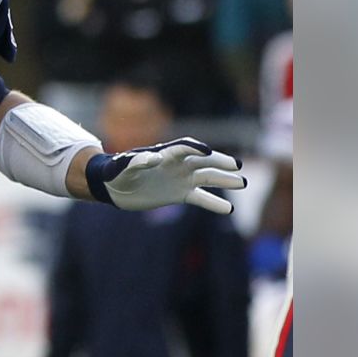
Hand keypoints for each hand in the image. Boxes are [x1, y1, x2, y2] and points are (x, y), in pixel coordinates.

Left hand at [84, 137, 245, 213]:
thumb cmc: (116, 172)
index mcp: (164, 153)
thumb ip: (138, 162)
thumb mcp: (123, 167)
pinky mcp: (180, 194)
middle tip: (238, 166)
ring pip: (207, 178)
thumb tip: (156, 158)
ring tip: (243, 183)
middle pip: (203, 161)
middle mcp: (177, 164)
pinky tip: (228, 209)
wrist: (114, 188)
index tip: (207, 152)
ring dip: (224, 180)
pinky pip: (200, 198)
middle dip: (220, 162)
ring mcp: (180, 179)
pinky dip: (214, 203)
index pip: (184, 147)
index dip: (195, 149)